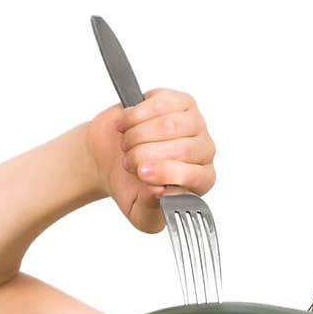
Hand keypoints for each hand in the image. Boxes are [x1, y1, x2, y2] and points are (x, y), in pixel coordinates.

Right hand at [86, 89, 216, 234]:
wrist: (108, 160)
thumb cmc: (130, 186)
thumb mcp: (138, 213)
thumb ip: (150, 211)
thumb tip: (158, 192)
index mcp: (201, 181)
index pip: (195, 175)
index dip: (165, 173)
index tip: (142, 174)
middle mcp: (203, 151)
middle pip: (181, 148)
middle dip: (144, 156)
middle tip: (128, 163)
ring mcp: (193, 123)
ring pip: (168, 125)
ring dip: (137, 137)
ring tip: (127, 146)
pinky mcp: (177, 100)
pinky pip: (158, 103)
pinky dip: (134, 116)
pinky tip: (125, 126)